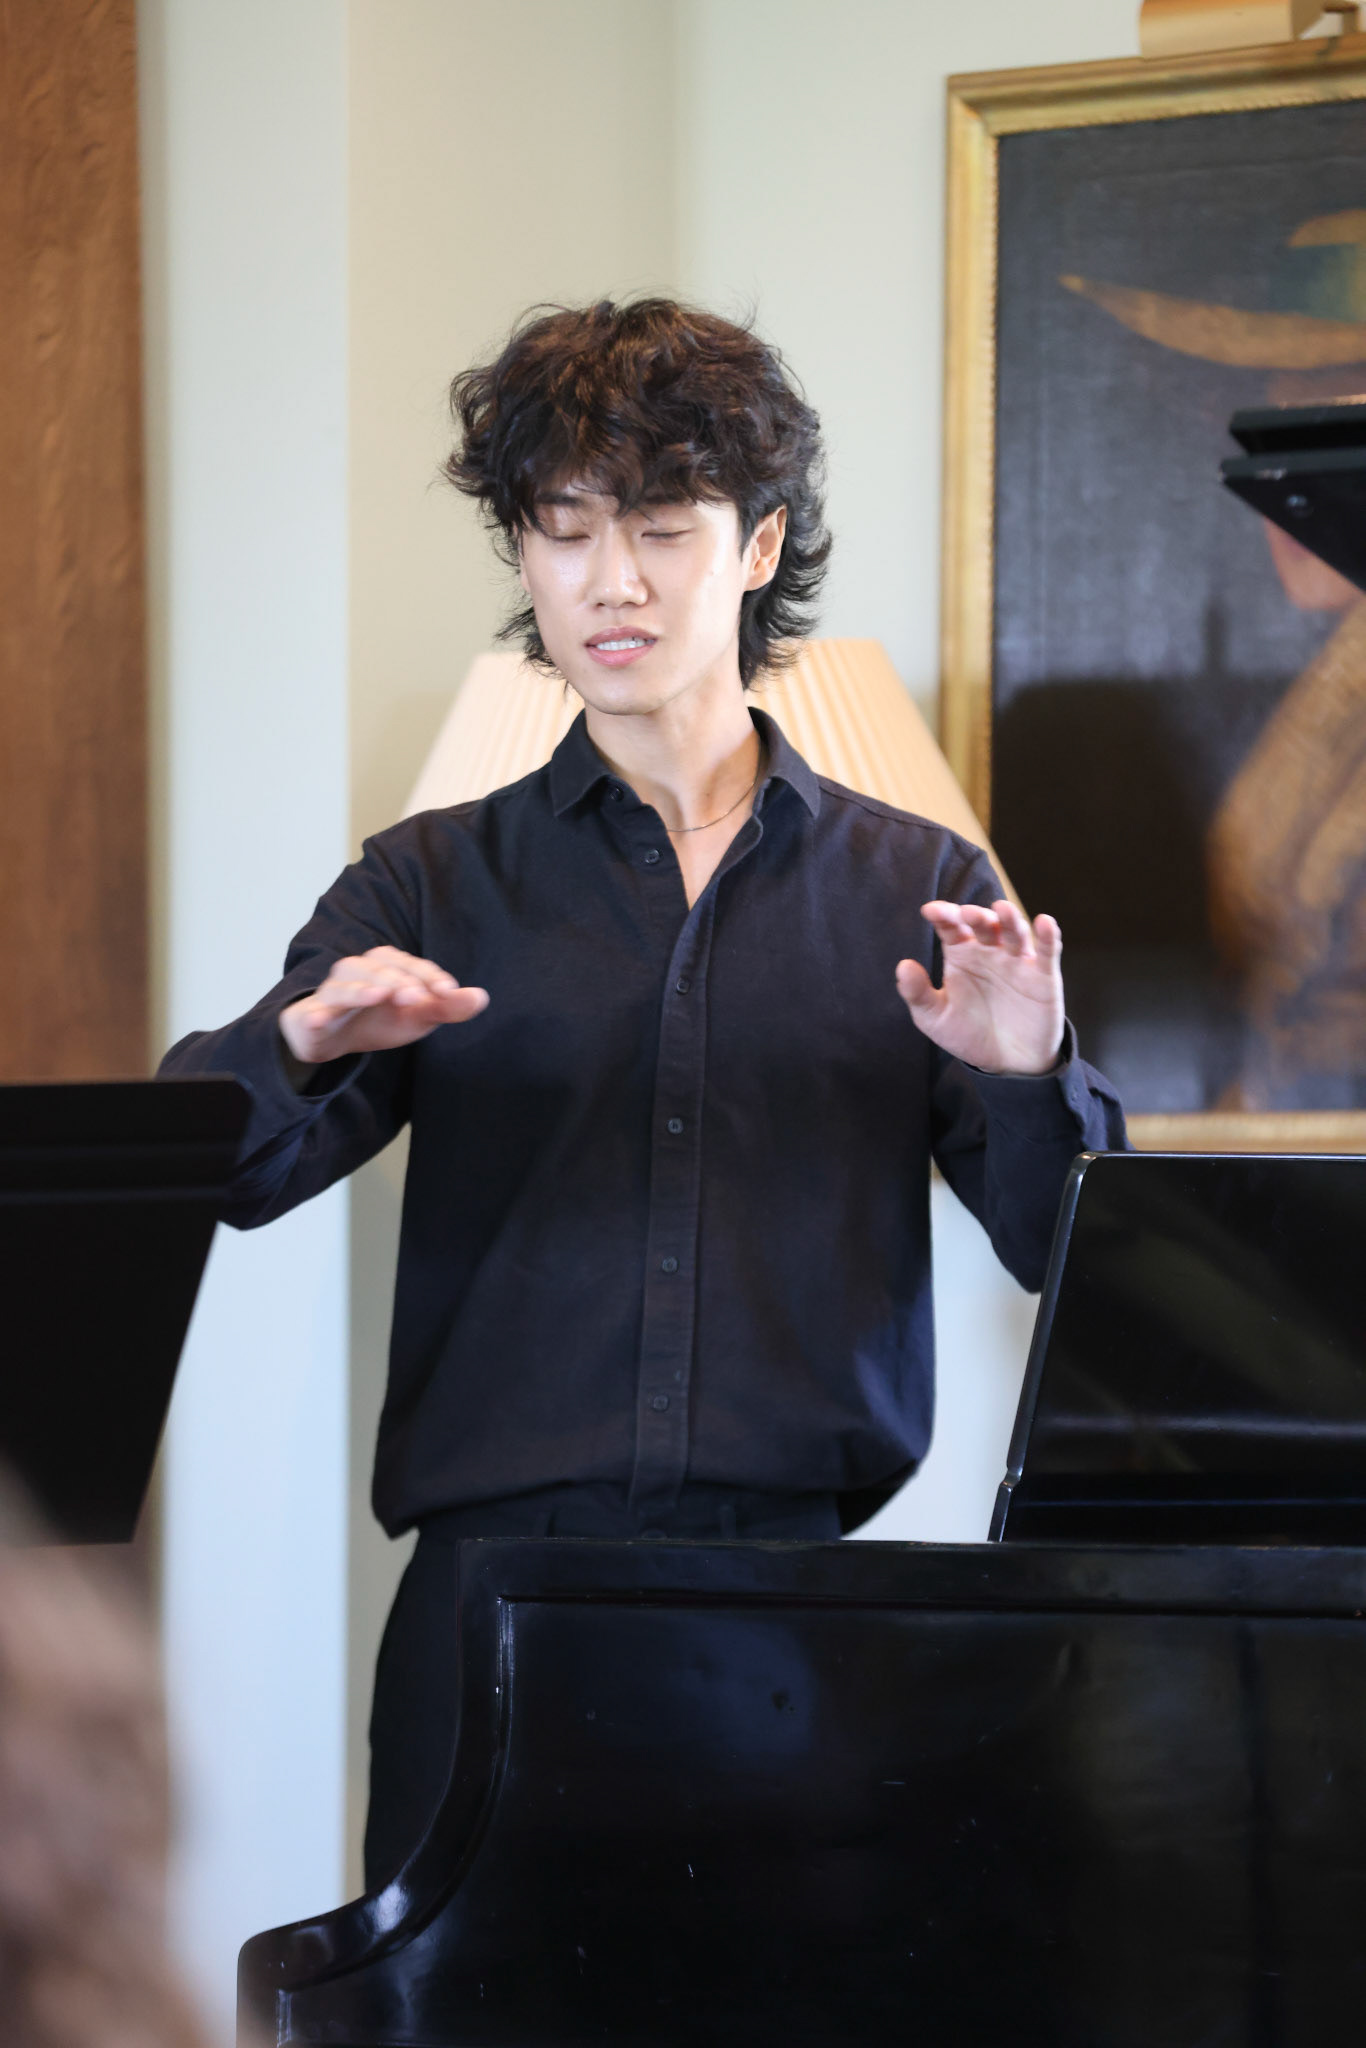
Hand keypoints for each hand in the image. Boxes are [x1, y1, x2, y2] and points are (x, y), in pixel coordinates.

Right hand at [279, 946, 488, 1065]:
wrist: (332, 1037)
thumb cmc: (378, 1019)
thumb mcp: (416, 1016)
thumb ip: (447, 1007)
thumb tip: (482, 997)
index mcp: (386, 967)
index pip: (410, 965)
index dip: (429, 977)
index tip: (448, 993)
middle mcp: (357, 972)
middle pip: (377, 968)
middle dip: (398, 981)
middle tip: (416, 997)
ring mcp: (332, 993)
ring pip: (344, 985)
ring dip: (361, 989)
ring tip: (378, 996)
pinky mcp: (312, 1016)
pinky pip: (313, 1014)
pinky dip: (316, 1015)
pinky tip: (321, 1020)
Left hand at [895, 899, 1063, 1075]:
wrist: (1006, 1063)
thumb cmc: (968, 1034)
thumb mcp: (935, 1018)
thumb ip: (918, 994)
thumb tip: (903, 966)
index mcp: (961, 955)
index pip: (951, 927)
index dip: (943, 915)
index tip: (931, 911)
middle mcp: (989, 951)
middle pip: (984, 925)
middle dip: (977, 916)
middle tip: (968, 914)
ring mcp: (1017, 961)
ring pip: (1015, 932)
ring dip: (1010, 919)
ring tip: (1002, 910)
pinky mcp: (1043, 976)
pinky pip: (1048, 952)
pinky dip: (1049, 936)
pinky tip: (1044, 923)